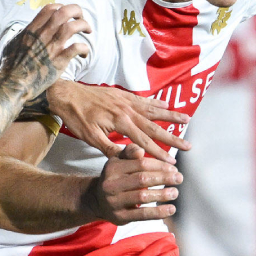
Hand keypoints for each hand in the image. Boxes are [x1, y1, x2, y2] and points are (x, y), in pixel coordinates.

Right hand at [0, 4, 92, 94]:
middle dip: (77, 11)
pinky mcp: (59, 61)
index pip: (50, 8)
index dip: (61, 7)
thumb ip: (22, 35)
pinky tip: (84, 53)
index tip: (66, 14)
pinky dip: (85, 48)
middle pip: (64, 12)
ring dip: (84, 25)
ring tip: (88, 30)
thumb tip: (25, 31)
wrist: (13, 84)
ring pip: (73, 27)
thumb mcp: (12, 44)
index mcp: (32, 29)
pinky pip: (77, 48)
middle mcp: (43, 35)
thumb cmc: (10, 66)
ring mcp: (52, 47)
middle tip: (81, 17)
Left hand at [47, 82, 190, 163]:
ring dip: (171, 115)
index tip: (172, 162)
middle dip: (173, 137)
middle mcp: (128, 110)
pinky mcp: (123, 95)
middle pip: (155, 126)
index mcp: (121, 122)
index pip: (145, 141)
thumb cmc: (77, 118)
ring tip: (187, 119)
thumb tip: (130, 158)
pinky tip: (166, 103)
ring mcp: (127, 101)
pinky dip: (157, 102)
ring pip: (154, 110)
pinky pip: (145, 99)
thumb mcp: (90, 137)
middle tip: (188, 145)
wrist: (67, 94)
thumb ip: (111, 148)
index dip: (159, 153)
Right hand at [82, 144, 181, 223]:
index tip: (173, 168)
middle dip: (163, 178)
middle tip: (179, 178)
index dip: (159, 165)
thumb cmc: (114, 177)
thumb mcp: (117, 161)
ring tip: (175, 192)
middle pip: (142, 179)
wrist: (96, 200)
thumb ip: (130, 152)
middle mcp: (111, 184)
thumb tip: (142, 149)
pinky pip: (142, 215)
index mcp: (113, 168)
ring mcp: (114, 202)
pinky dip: (158, 212)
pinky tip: (171, 209)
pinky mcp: (120, 217)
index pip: (140, 164)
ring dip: (162, 194)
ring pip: (142, 197)